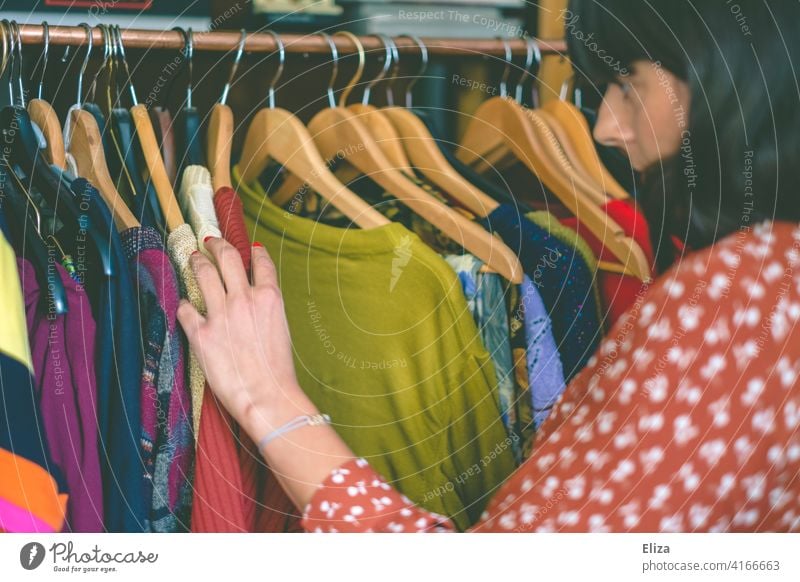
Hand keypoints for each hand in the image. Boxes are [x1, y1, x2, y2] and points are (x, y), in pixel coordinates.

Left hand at [176, 238, 315, 439]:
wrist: (266, 396)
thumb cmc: (278, 370)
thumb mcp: (281, 329)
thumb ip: (267, 309)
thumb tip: (256, 300)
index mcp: (270, 297)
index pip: (261, 262)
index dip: (254, 251)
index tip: (249, 247)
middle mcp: (245, 298)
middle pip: (228, 258)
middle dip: (218, 245)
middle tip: (210, 241)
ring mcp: (221, 314)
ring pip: (204, 274)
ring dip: (198, 262)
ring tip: (194, 258)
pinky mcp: (201, 333)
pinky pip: (186, 309)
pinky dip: (185, 305)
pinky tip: (184, 304)